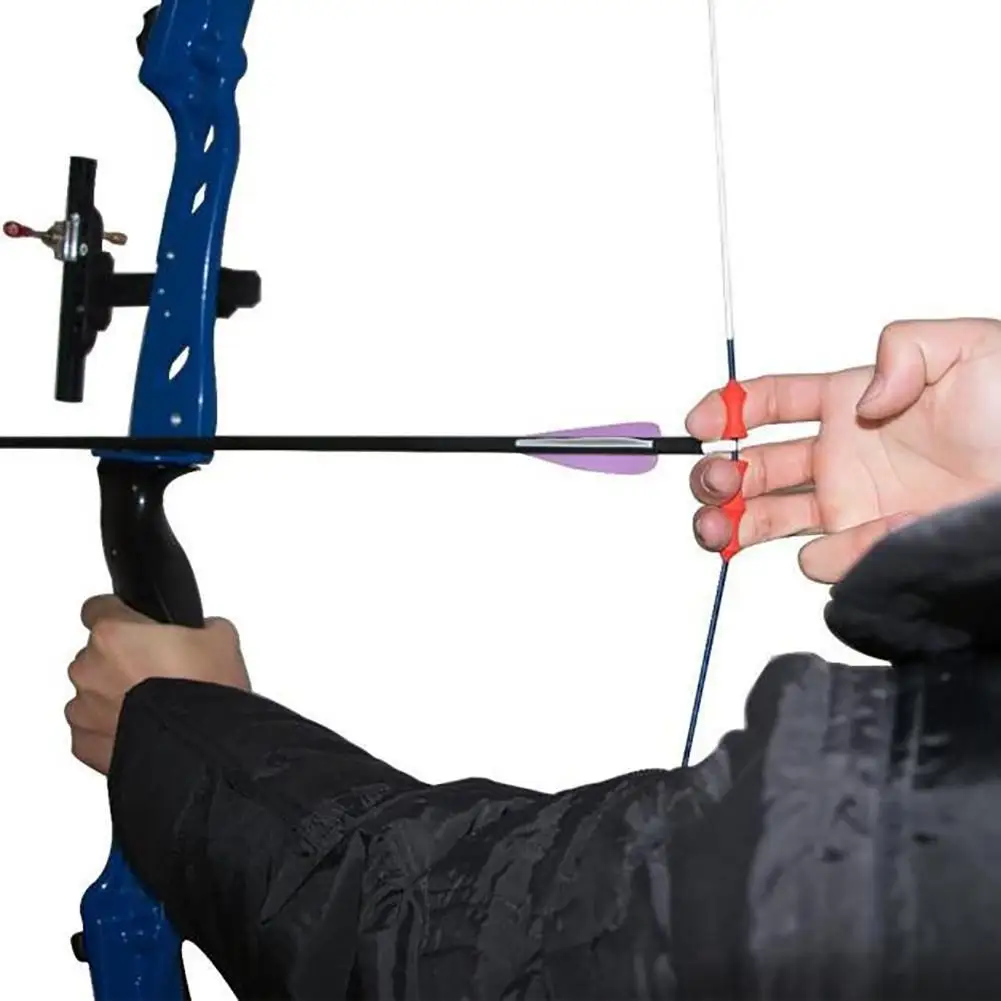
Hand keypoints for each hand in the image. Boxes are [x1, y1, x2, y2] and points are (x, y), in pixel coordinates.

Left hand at [65, 594, 249, 774]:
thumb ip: (197, 626)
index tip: (134, 625)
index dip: (121, 615)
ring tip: (156, 708)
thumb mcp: (222, 638)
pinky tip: (147, 728)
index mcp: (114, 633)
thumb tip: (198, 632)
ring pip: (94, 692)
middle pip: (98, 653)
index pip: (98, 607)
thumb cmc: (206, 694)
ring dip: (116, 696)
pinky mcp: (83, 743)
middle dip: (124, 661)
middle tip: (162, 674)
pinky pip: (93, 727)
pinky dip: (113, 727)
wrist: (203, 752)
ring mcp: (82, 708)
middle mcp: (89, 667)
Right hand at [687, 318, 1000, 582]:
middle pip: (751, 466)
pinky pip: (825, 557)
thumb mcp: (972, 349)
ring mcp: (849, 505)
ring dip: (728, 524)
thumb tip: (864, 402)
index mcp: (850, 402)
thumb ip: (905, 348)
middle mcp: (840, 456)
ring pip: (764, 518)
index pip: (771, 402)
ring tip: (716, 529)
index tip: (702, 423)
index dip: (727, 409)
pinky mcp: (868, 548)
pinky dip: (827, 554)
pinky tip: (848, 539)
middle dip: (715, 474)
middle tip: (713, 481)